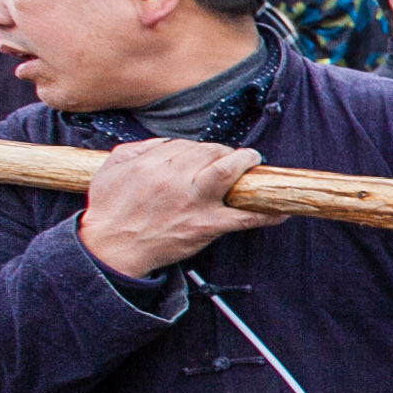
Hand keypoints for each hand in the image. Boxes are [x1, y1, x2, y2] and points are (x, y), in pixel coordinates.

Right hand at [78, 139, 280, 277]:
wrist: (110, 250)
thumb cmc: (109, 210)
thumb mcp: (112, 168)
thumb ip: (138, 148)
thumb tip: (167, 142)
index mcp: (150, 163)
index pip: (187, 144)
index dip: (201, 148)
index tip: (207, 155)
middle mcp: (173, 180)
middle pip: (210, 152)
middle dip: (224, 151)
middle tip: (232, 158)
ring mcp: (193, 203)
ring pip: (228, 171)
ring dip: (246, 163)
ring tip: (253, 163)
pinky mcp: (206, 227)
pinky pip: (244, 217)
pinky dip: (268, 212)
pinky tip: (283, 210)